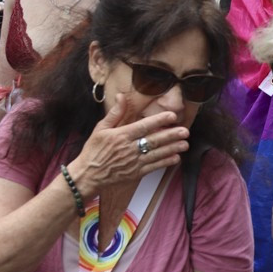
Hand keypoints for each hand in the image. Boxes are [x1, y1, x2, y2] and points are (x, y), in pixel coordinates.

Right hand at [66, 94, 187, 199]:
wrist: (87, 176)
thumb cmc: (94, 150)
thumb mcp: (100, 129)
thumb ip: (115, 113)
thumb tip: (122, 96)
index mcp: (121, 136)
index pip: (143, 126)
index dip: (159, 120)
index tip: (172, 116)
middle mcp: (129, 149)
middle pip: (154, 140)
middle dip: (171, 135)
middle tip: (185, 131)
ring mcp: (133, 162)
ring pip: (157, 154)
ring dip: (172, 149)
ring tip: (185, 143)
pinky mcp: (135, 174)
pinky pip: (154, 167)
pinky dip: (165, 162)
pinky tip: (176, 158)